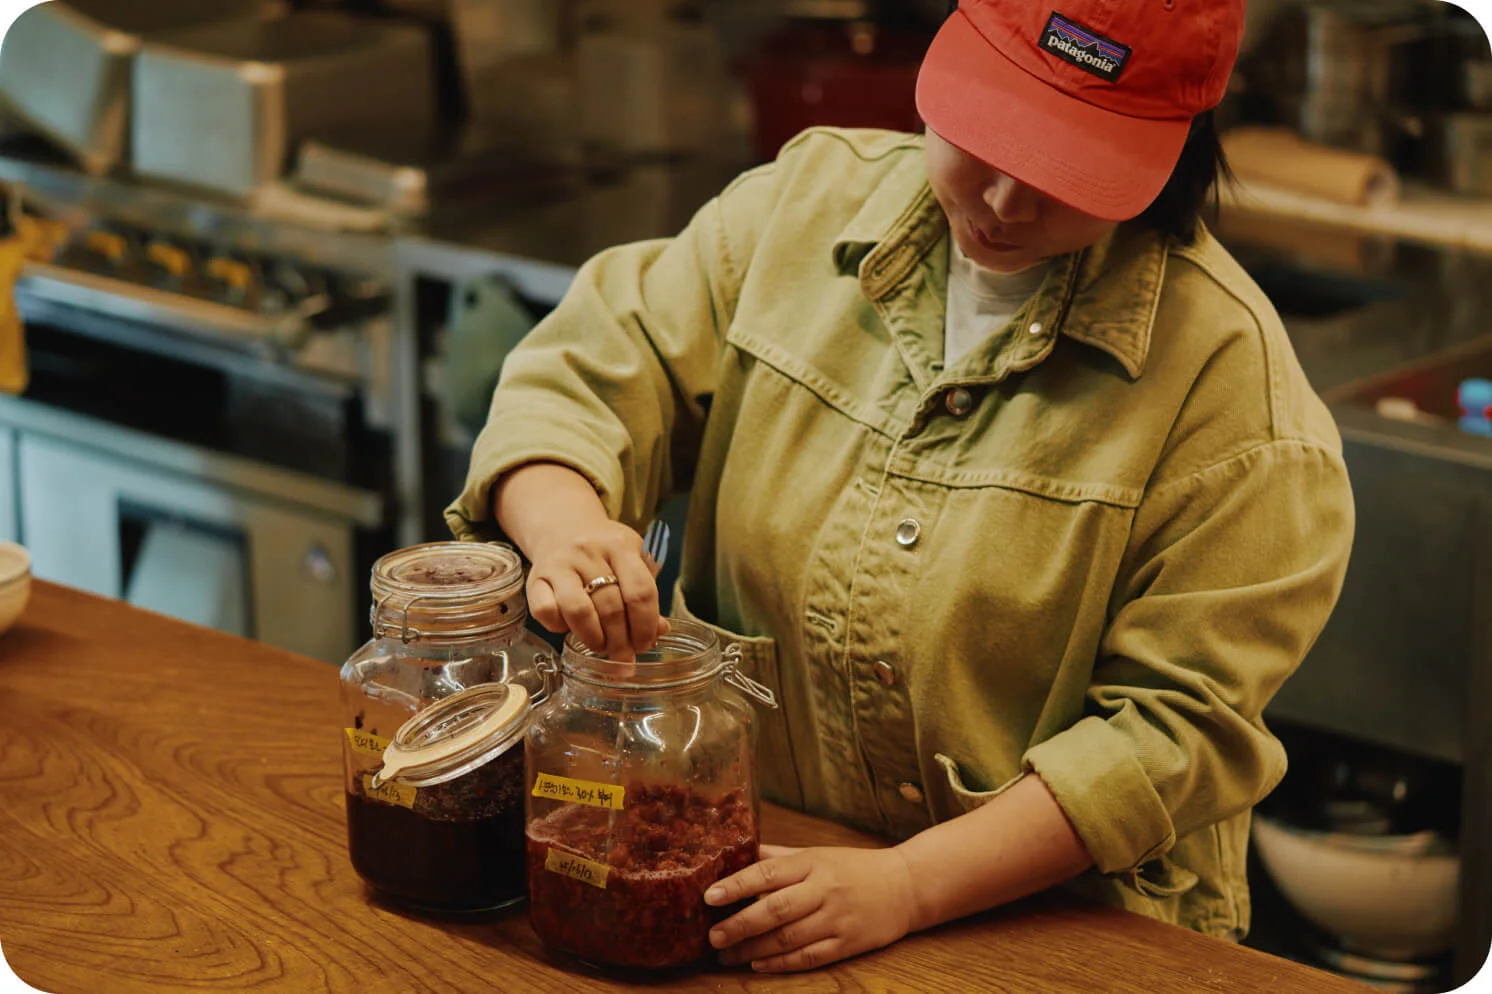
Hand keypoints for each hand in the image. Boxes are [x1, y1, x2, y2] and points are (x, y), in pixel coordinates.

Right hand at [494, 463, 668, 661]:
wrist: (561, 528)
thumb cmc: (604, 553)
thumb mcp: (630, 562)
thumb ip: (643, 595)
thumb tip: (660, 630)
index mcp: (620, 546)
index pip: (640, 591)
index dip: (645, 625)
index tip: (645, 645)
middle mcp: (589, 551)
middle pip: (611, 607)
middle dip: (620, 641)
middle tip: (624, 658)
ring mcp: (560, 564)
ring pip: (579, 611)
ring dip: (593, 639)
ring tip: (601, 647)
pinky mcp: (535, 579)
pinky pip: (547, 612)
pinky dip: (560, 628)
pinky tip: (569, 629)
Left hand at [704, 844, 916, 972]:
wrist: (905, 886)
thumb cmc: (854, 867)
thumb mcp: (817, 853)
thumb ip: (779, 856)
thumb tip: (739, 853)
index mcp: (812, 862)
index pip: (768, 873)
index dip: (737, 885)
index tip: (710, 896)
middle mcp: (823, 890)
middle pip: (775, 910)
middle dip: (740, 925)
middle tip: (712, 936)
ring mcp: (836, 918)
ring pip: (788, 938)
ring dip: (753, 950)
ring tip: (727, 955)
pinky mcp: (848, 943)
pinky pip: (809, 956)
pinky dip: (782, 963)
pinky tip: (759, 965)